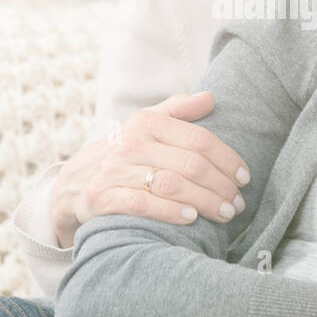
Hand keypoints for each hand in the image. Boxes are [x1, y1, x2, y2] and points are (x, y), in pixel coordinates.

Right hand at [50, 91, 251, 247]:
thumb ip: (177, 110)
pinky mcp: (102, 198)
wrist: (72, 184)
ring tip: (225, 213)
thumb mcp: (144, 125)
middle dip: (221, 186)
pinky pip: (144, 205)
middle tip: (238, 203)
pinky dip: (171, 212)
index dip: (227, 159)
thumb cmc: (122, 154)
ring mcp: (115, 171)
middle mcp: (130, 143)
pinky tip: (192, 218)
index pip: (199, 139)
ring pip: (172, 185)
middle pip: (191, 165)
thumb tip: (210, 97)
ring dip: (205, 202)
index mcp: (146, 122)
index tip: (244, 177)